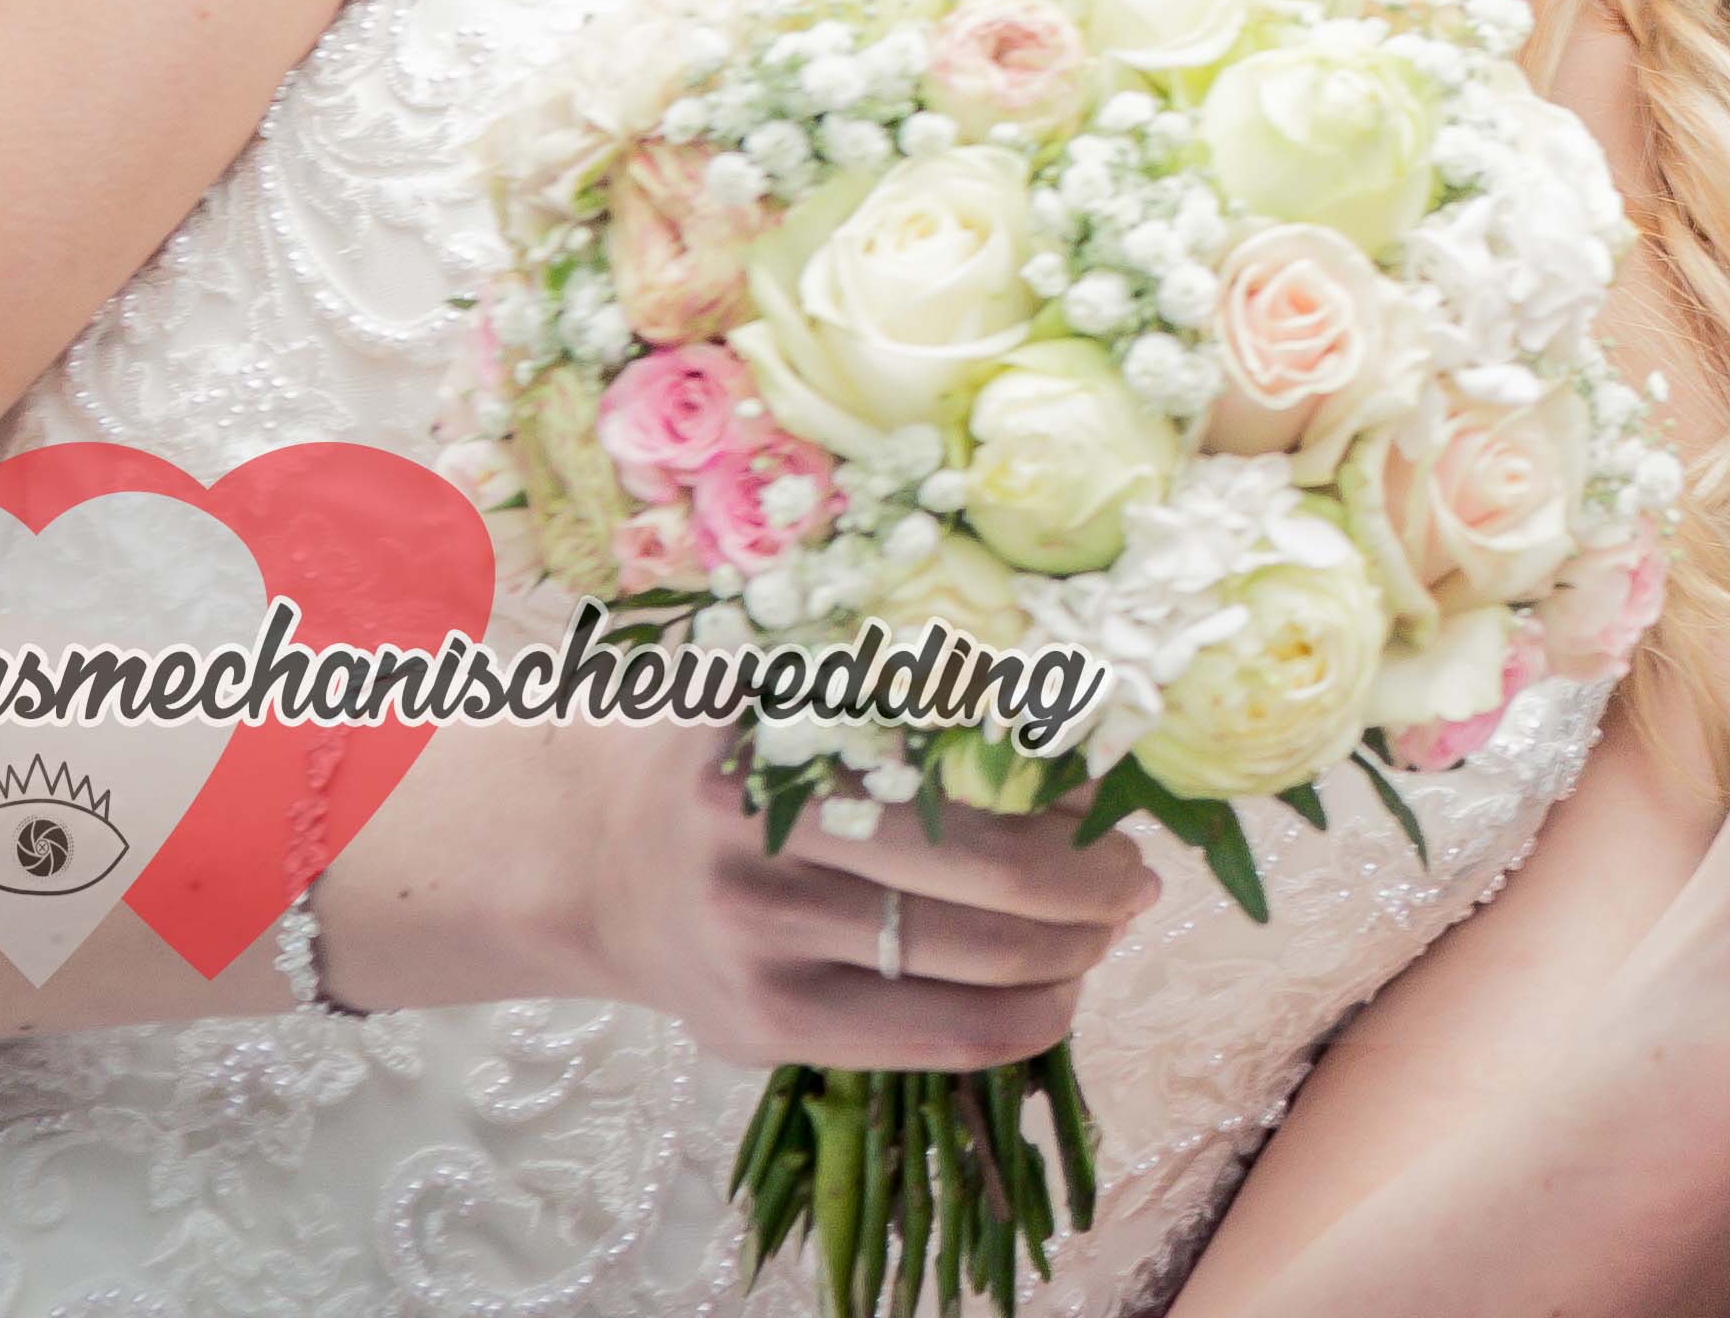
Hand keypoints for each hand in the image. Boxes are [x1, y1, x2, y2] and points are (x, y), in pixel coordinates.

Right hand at [327, 715, 1158, 1067]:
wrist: (590, 858)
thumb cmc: (735, 759)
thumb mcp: (797, 692)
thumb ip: (913, 693)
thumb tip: (1088, 724)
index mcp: (785, 731)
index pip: (978, 759)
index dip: (1075, 779)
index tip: (1127, 780)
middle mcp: (764, 839)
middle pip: (994, 872)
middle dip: (1096, 877)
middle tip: (1139, 868)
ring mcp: (759, 942)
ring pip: (975, 959)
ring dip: (1076, 946)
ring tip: (1111, 924)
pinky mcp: (763, 1027)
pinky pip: (932, 1038)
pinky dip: (1024, 1019)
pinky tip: (1063, 994)